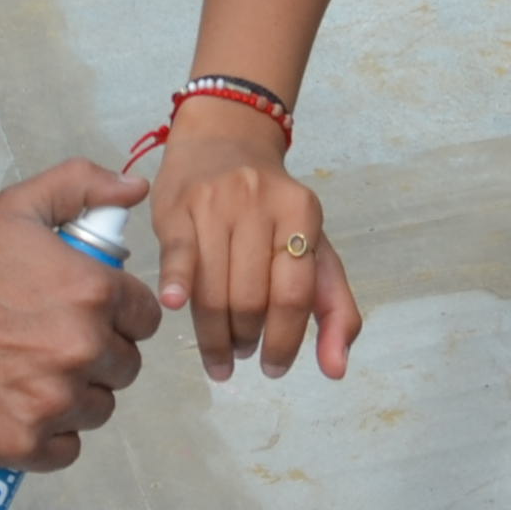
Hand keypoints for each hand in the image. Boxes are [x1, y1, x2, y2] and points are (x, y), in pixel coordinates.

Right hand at [0, 162, 164, 470]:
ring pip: (99, 408)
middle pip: (125, 366)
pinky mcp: (26, 442)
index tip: (87, 314)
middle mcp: (82, 348)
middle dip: (98, 355)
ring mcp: (55, 401)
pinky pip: (67, 448)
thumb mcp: (16, 207)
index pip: (145, 317)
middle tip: (52, 344)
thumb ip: (81, 186)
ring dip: (76, 396)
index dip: (119, 315)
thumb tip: (135, 187)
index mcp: (93, 291)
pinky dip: (51, 436)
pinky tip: (23, 409)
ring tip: (32, 376)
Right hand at [147, 103, 366, 382]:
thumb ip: (335, 306)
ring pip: (213, 288)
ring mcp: (215, 204)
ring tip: (220, 353)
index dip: (284, 340)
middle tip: (242, 353)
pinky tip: (173, 307)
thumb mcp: (315, 246)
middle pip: (250, 297)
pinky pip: (179, 255)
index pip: (294, 293)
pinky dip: (177, 285)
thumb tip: (337, 369)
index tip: (274, 367)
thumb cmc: (271, 208)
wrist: (223, 140)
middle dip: (246, 339)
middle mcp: (259, 204)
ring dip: (215, 334)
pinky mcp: (177, 208)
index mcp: (302, 213)